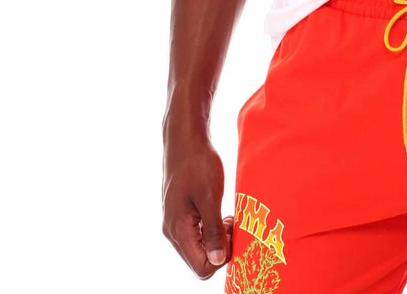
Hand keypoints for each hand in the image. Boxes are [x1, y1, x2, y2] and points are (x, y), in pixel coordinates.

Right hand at [162, 133, 234, 277]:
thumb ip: (213, 231)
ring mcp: (175, 223)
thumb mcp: (210, 196)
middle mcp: (173, 232)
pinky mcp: (181, 213)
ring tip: (229, 217)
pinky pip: (197, 234)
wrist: (185, 138)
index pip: (202, 268)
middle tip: (233, 224)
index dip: (222, 258)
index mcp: (178, 231)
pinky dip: (211, 229)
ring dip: (217, 238)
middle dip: (221, 249)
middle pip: (200, 261)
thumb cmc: (198, 163)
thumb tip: (218, 261)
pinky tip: (222, 213)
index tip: (233, 234)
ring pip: (199, 248)